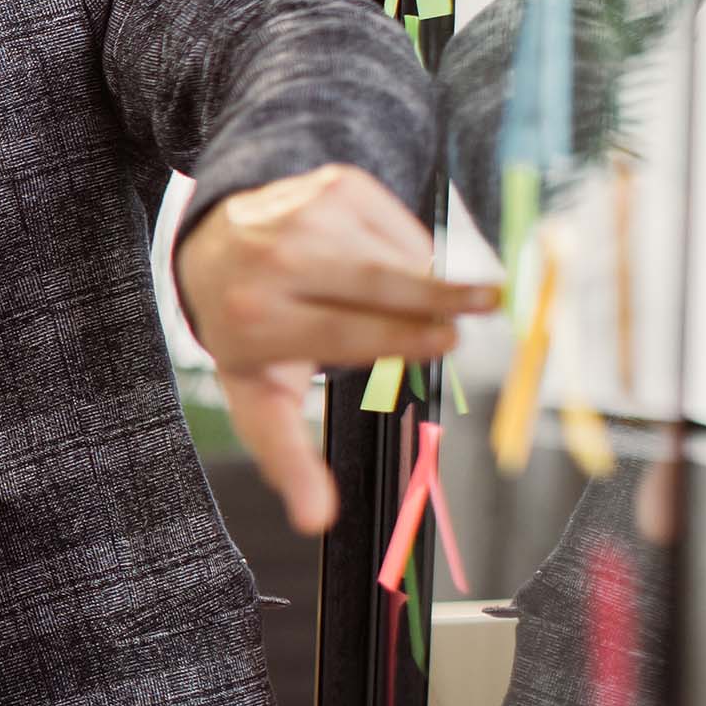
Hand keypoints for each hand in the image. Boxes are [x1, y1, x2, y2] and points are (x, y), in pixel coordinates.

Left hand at [176, 163, 498, 535]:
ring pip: (391, 249)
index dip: (400, 336)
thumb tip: (315, 521)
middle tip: (489, 304)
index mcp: (257, 322)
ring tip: (460, 296)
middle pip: (373, 281)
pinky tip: (396, 265)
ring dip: (427, 275)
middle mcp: (275, 261)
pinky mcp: (330, 183)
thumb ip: (288, 457)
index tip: (447, 342)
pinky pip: (395, 220)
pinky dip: (410, 248)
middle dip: (436, 294)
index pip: (342, 331)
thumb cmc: (251, 329)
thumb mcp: (256, 394)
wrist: (216, 244)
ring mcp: (302, 214)